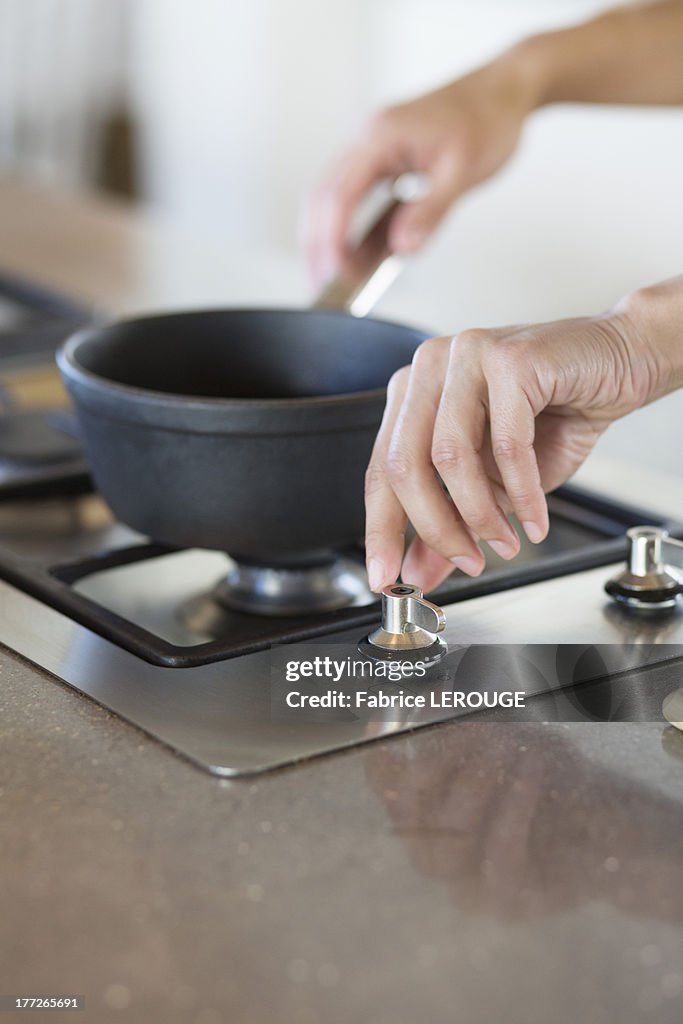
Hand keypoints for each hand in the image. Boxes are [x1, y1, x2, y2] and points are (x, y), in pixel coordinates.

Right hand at [305, 50, 538, 285]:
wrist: (504, 89)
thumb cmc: (489, 119)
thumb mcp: (464, 170)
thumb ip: (431, 210)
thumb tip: (402, 247)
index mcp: (382, 136)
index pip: (341, 194)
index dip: (334, 238)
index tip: (338, 272)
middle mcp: (369, 139)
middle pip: (325, 196)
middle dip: (319, 243)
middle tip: (325, 284)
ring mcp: (374, 147)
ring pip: (335, 197)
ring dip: (332, 237)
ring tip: (340, 276)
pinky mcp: (385, 159)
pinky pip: (358, 196)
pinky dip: (355, 227)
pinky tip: (363, 254)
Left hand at [364, 280, 682, 592]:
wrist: (621, 361)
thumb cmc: (557, 413)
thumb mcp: (496, 481)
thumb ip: (452, 522)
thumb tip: (419, 572)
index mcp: (414, 393)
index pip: (381, 470)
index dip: (382, 530)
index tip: (386, 577)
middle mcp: (429, 368)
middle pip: (405, 466)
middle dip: (435, 529)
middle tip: (466, 563)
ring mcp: (466, 355)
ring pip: (449, 457)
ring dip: (480, 515)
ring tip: (505, 543)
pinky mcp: (509, 358)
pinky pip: (506, 445)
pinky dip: (521, 494)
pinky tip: (534, 520)